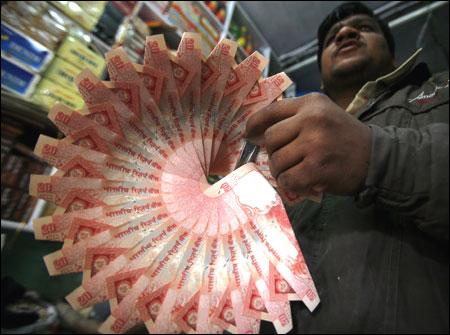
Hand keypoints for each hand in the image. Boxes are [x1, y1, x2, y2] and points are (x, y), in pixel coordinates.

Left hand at [245, 93, 371, 195]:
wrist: (377, 156)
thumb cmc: (344, 137)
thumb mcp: (322, 115)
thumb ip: (294, 118)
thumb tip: (258, 132)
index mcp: (311, 103)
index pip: (270, 111)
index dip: (254, 124)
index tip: (249, 135)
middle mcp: (312, 119)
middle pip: (271, 138)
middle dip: (272, 152)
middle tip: (284, 159)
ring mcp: (315, 143)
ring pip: (277, 160)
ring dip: (281, 171)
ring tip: (294, 171)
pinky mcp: (318, 167)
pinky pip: (288, 179)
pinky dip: (290, 184)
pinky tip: (300, 182)